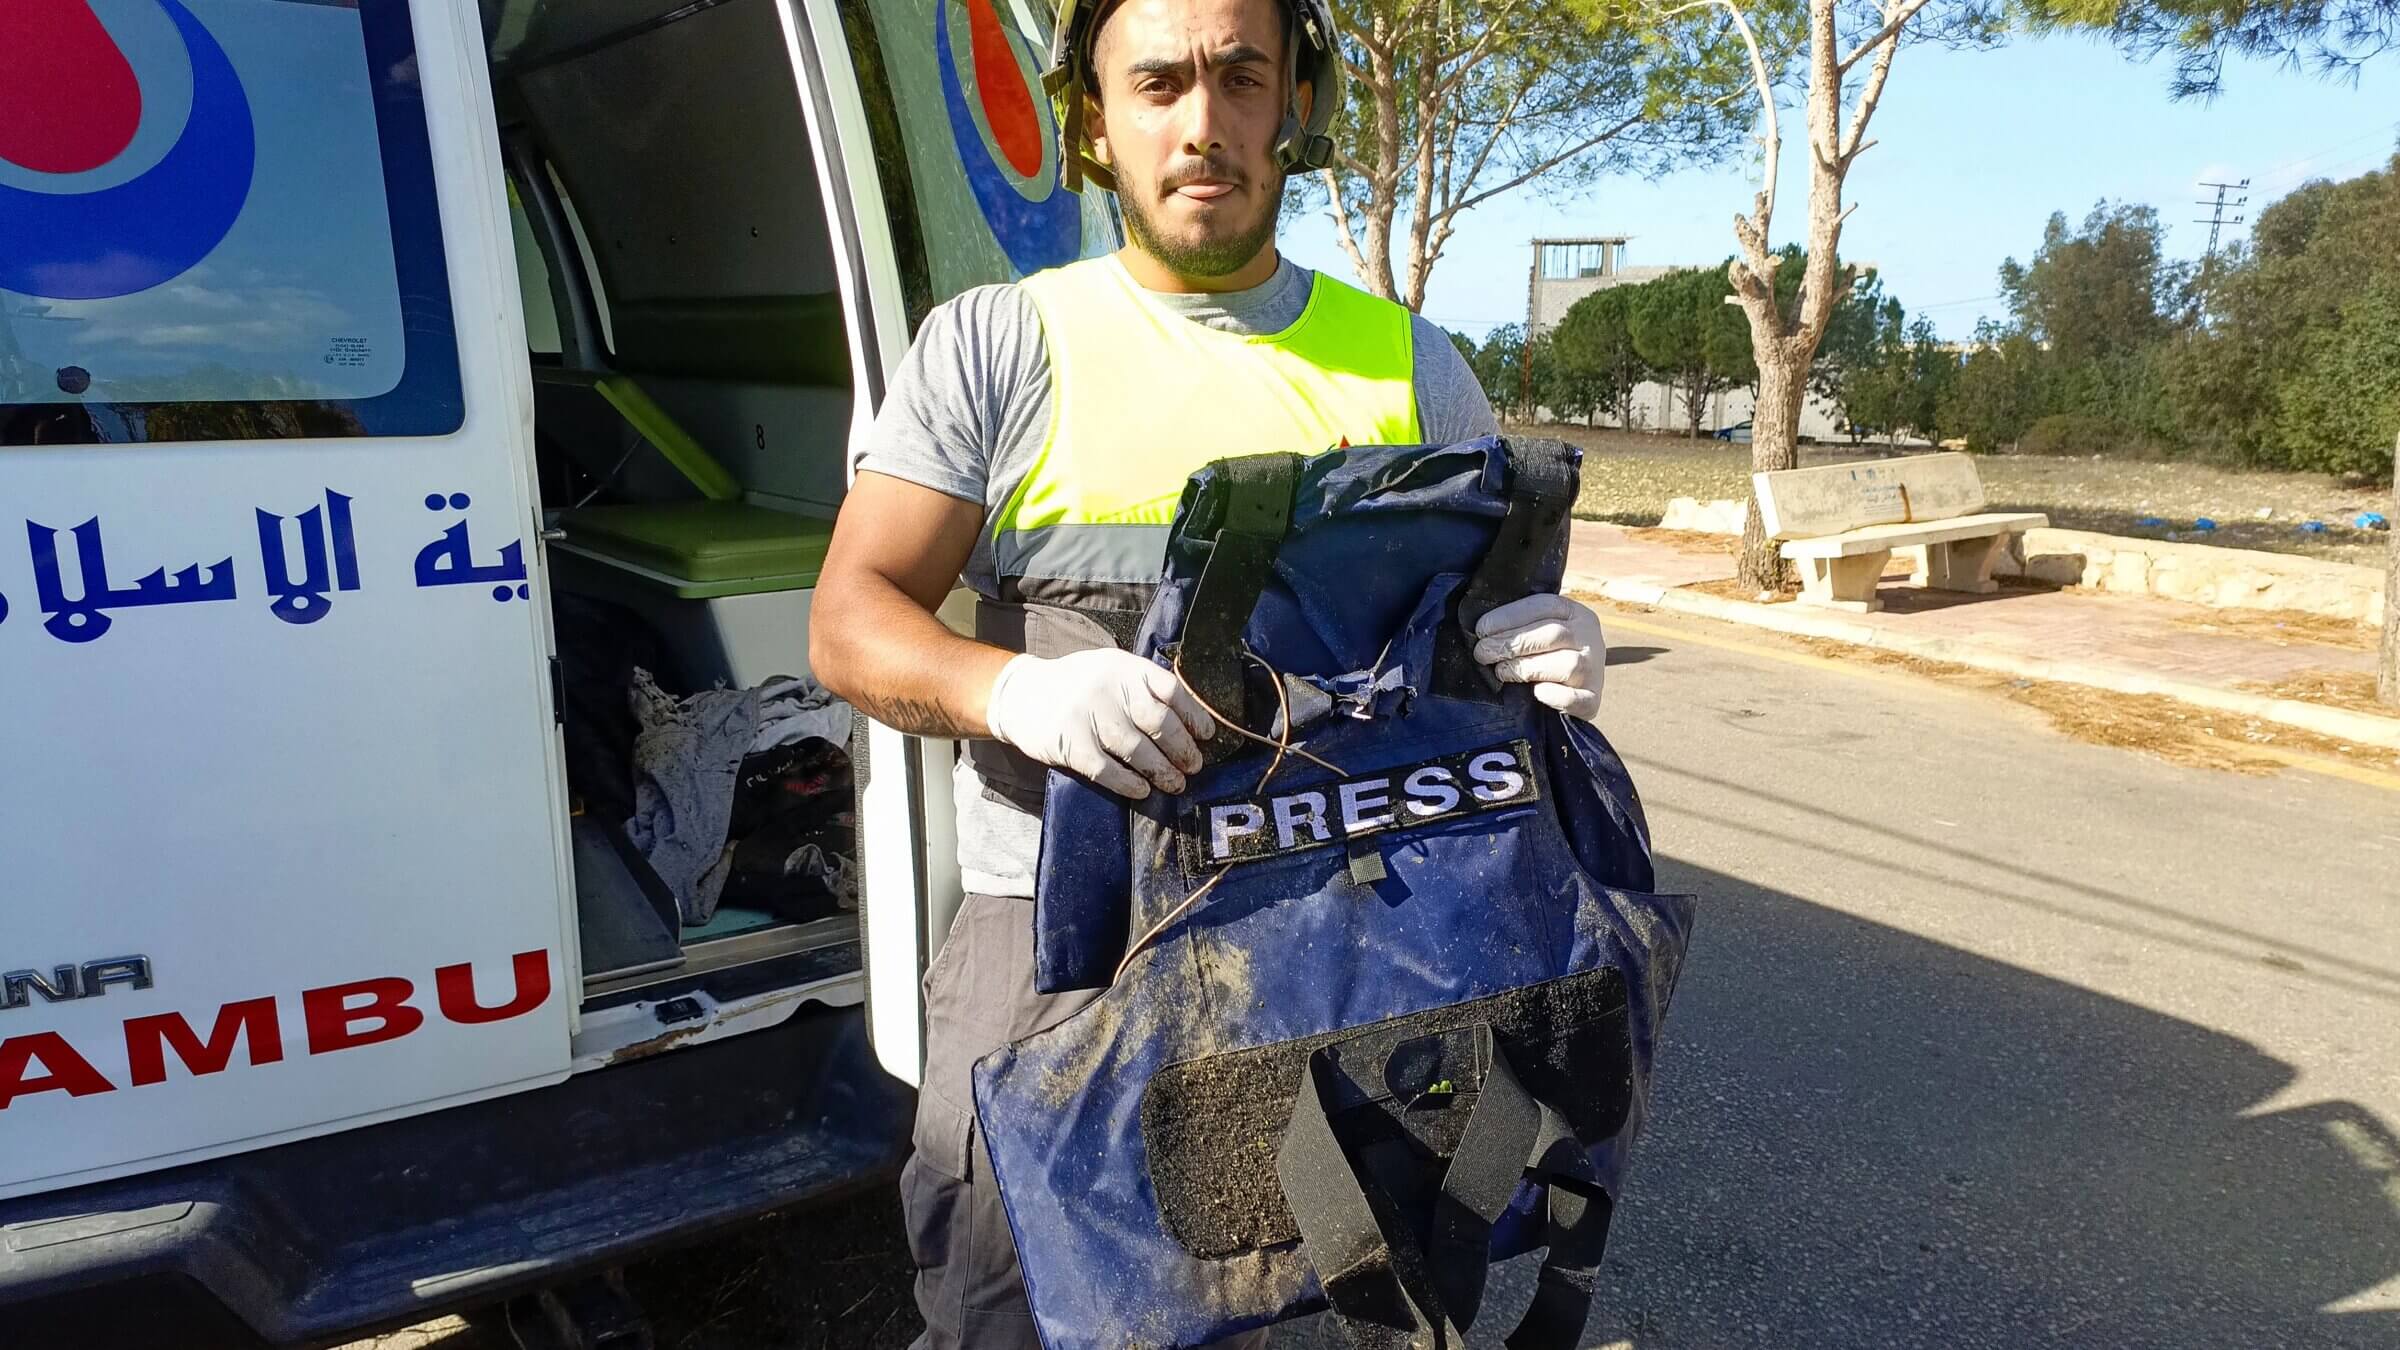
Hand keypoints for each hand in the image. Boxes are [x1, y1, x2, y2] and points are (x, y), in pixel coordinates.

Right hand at [984, 649, 1216, 798]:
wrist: (1020, 695)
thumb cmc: (1077, 687)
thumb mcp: (1110, 671)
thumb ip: (1142, 686)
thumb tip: (1189, 721)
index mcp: (1124, 667)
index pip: (1170, 689)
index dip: (1194, 715)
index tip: (1207, 735)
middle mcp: (1108, 687)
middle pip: (1158, 723)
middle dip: (1182, 749)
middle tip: (1193, 766)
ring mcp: (1088, 715)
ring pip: (1137, 750)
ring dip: (1161, 771)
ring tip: (1174, 783)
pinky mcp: (1071, 743)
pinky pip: (1108, 770)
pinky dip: (1129, 784)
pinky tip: (1141, 790)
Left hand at [1472, 594, 1604, 719]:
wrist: (1577, 689)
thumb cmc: (1548, 653)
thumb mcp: (1541, 628)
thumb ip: (1522, 624)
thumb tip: (1483, 628)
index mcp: (1576, 613)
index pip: (1545, 606)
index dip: (1510, 616)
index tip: (1481, 628)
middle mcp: (1590, 638)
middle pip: (1553, 635)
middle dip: (1511, 643)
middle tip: (1482, 652)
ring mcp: (1594, 671)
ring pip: (1567, 665)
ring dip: (1526, 668)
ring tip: (1500, 672)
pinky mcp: (1592, 701)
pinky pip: (1575, 698)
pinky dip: (1553, 695)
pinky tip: (1535, 691)